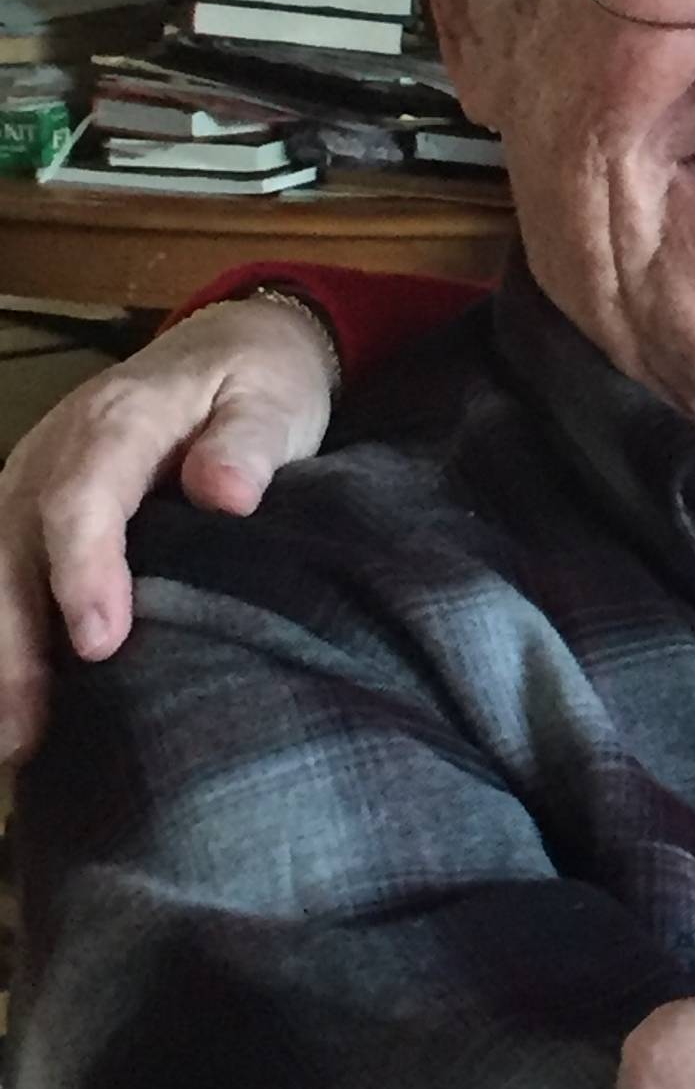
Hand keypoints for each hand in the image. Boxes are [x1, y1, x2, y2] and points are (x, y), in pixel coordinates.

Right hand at [0, 295, 337, 753]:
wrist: (231, 344)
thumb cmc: (258, 380)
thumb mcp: (274, 397)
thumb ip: (248, 442)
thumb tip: (225, 495)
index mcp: (116, 423)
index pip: (82, 500)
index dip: (83, 572)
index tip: (100, 644)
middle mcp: (54, 454)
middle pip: (13, 548)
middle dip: (14, 642)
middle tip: (24, 734)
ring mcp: (29, 482)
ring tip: (12, 744)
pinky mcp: (27, 512)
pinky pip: (1, 572)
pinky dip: (3, 635)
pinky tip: (15, 706)